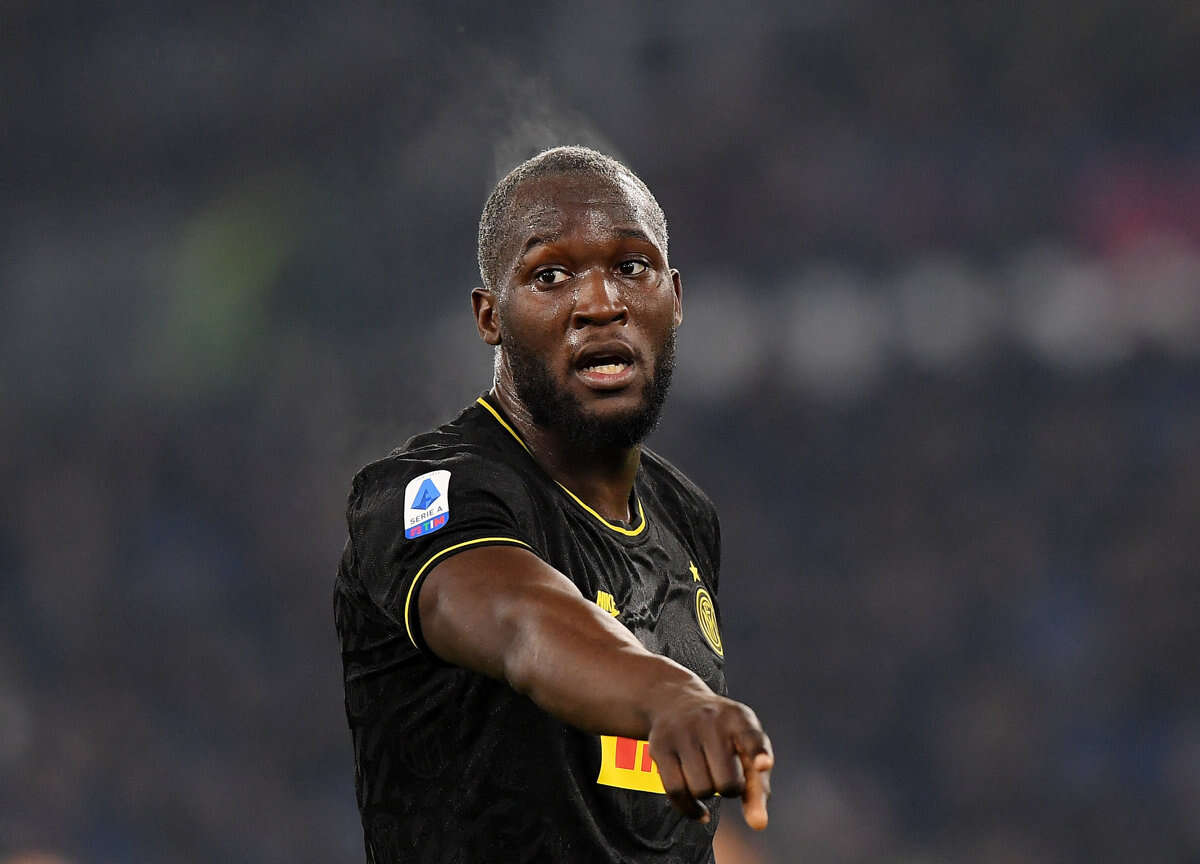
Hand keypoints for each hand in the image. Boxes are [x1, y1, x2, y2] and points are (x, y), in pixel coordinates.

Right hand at [646, 690, 773, 829]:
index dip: (758, 753)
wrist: (674, 701)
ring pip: (701, 790)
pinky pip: (676, 793)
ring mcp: (682, 732)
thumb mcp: (744, 746)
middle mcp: (710, 720)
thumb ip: (756, 783)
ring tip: (707, 776)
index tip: (765, 764)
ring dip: (708, 793)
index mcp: (739, 718)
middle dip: (730, 789)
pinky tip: (700, 810)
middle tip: (726, 774)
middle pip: (728, 783)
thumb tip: (758, 824)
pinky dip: (691, 809)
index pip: (752, 738)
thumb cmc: (720, 734)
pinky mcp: (659, 746)